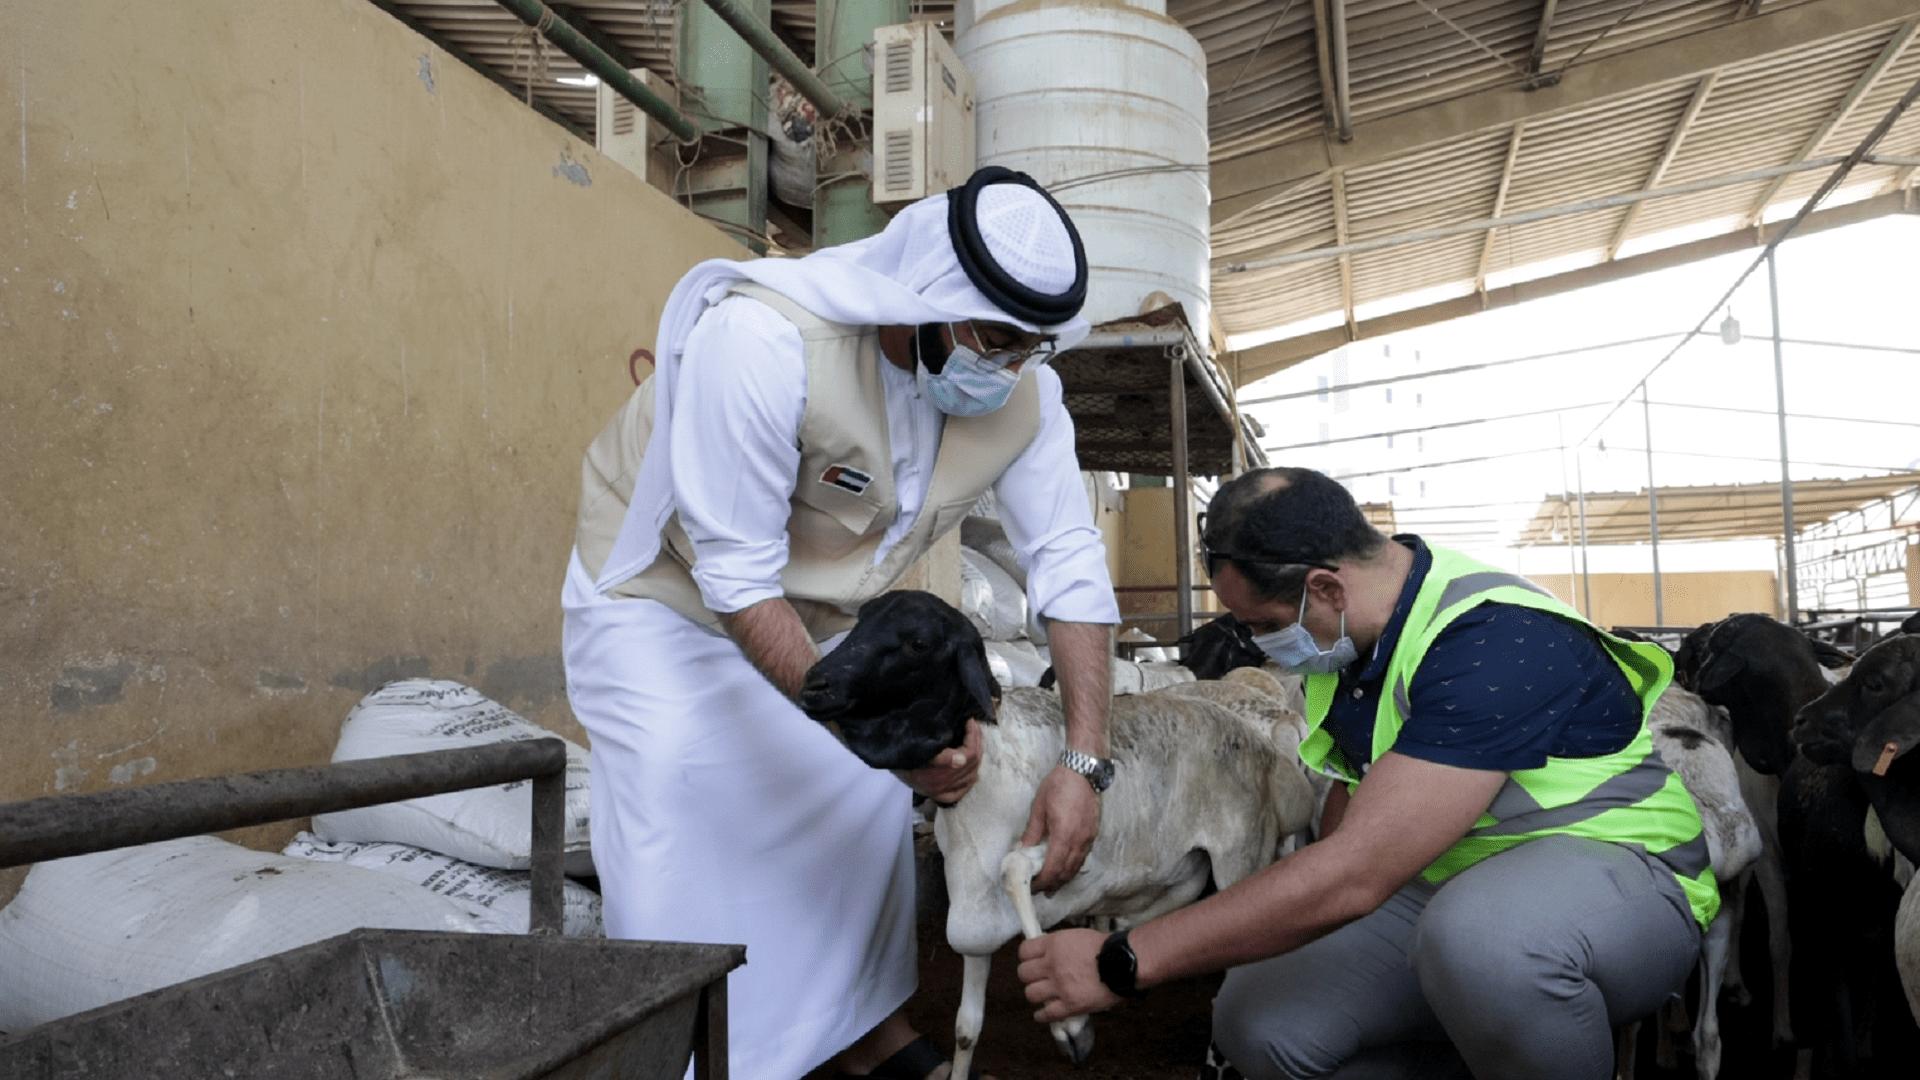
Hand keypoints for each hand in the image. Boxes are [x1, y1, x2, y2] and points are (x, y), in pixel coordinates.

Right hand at [902, 717, 984, 805]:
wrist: (885, 754)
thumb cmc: (901, 742)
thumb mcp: (916, 738)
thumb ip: (937, 749)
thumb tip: (961, 760)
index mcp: (931, 767)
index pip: (965, 756)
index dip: (972, 736)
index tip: (970, 721)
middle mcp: (936, 783)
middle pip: (970, 763)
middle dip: (976, 741)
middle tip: (973, 726)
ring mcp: (938, 791)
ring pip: (971, 775)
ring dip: (976, 756)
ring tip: (973, 740)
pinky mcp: (938, 795)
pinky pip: (962, 789)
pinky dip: (970, 777)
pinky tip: (971, 766)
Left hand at [1017, 927, 1117, 1022]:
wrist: (1123, 963)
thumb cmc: (1104, 948)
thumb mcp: (1076, 936)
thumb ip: (1058, 945)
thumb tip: (1044, 953)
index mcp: (1054, 945)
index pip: (1024, 951)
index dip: (1026, 957)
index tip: (1030, 961)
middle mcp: (1053, 965)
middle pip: (1023, 973)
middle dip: (1028, 976)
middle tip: (1036, 978)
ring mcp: (1060, 986)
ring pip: (1031, 994)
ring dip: (1035, 994)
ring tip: (1042, 994)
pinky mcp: (1070, 1005)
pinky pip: (1047, 1014)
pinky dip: (1042, 1016)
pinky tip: (1041, 1014)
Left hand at [1019, 765, 1099, 893]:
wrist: (1083, 770)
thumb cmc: (1059, 785)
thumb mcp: (1039, 808)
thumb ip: (1032, 832)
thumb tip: (1022, 850)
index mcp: (1063, 835)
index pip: (1052, 868)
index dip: (1042, 881)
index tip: (1032, 886)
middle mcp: (1079, 840)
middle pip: (1066, 872)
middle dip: (1053, 884)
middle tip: (1041, 889)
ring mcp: (1088, 837)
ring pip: (1076, 866)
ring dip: (1064, 878)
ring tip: (1054, 885)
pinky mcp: (1093, 832)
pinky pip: (1083, 856)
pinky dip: (1073, 866)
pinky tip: (1066, 867)